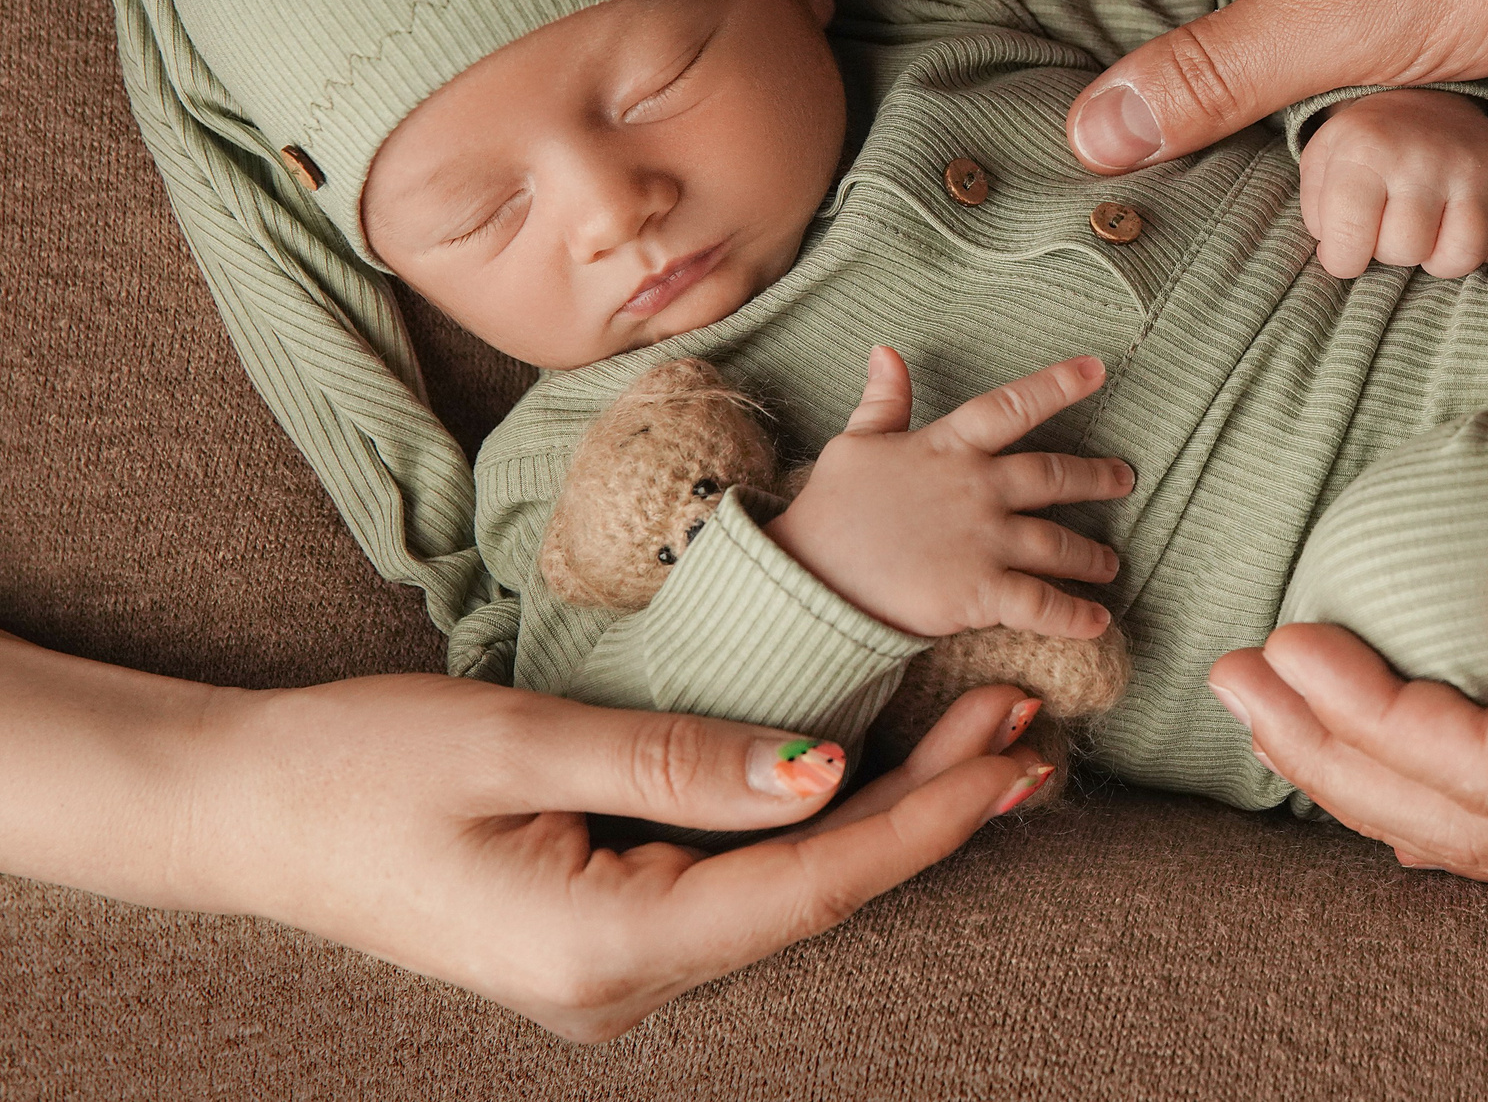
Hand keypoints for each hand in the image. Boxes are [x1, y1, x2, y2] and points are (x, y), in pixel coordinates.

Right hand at [0, 628, 1055, 1041]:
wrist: (238, 813)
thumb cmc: (358, 767)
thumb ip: (679, 761)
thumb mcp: (520, 742)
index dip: (923, 819)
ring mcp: (611, 969)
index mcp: (606, 946)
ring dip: (883, 813)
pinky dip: (811, 825)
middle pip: (814, 893)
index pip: (808, 884)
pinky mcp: (601, 932)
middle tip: (1031, 724)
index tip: (1013, 753)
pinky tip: (869, 772)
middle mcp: (622, 982)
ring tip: (984, 738)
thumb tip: (824, 769)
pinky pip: (734, 884)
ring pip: (784, 891)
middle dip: (929, 808)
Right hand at [766, 348, 1132, 637]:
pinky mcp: (980, 592)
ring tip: (1109, 564)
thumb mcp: (855, 443)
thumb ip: (883, 401)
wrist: (810, 575)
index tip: (1096, 370)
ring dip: (1090, 556)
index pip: (1012, 405)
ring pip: (1057, 544)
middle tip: (1124, 480)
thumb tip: (885, 352)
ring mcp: (984, 541)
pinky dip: (1075, 615)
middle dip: (1095, 478)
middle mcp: (978, 489)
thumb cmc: (831, 508)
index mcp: (949, 447)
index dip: (1057, 384)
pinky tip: (1098, 621)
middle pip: (1052, 478)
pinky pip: (1042, 604)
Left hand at [1299, 89, 1487, 278]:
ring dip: (1439, 258)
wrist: (1422, 95)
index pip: (1349, 241)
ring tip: (1427, 235)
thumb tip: (1339, 256)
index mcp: (1366, 150)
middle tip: (1389, 226)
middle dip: (1391, 252)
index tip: (1345, 250)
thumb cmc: (1366, 143)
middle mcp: (1422, 157)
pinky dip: (1486, 250)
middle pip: (1406, 250)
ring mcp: (1472, 166)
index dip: (1343, 260)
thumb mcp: (1322, 162)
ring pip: (1461, 255)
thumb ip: (1317, 213)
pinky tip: (1461, 227)